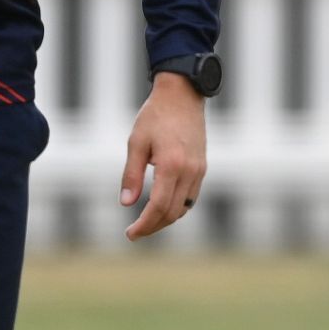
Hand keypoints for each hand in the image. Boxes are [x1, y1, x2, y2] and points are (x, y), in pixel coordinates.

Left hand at [120, 72, 206, 240]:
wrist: (183, 95)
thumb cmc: (155, 116)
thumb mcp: (136, 142)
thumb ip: (131, 175)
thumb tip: (126, 204)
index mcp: (171, 165)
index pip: (158, 207)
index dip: (144, 225)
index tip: (130, 234)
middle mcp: (189, 171)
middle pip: (172, 213)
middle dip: (153, 227)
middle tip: (134, 232)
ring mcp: (199, 170)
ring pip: (184, 208)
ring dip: (165, 219)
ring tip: (146, 222)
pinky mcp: (202, 166)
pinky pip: (191, 196)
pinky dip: (177, 207)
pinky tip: (162, 206)